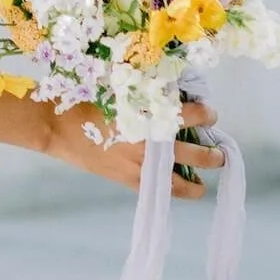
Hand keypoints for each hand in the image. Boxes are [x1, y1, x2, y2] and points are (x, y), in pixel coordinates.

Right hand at [46, 102, 223, 198]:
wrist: (59, 126)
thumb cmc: (88, 99)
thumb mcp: (121, 89)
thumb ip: (148, 94)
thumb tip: (174, 94)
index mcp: (148, 116)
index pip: (189, 116)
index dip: (205, 115)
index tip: (210, 115)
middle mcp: (149, 143)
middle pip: (193, 152)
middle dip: (211, 153)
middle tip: (219, 151)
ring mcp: (140, 165)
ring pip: (181, 178)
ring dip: (199, 177)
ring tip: (209, 177)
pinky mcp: (129, 179)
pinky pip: (161, 190)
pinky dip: (177, 190)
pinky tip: (187, 190)